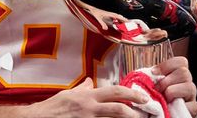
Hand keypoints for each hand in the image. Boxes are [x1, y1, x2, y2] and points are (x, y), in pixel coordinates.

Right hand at [25, 78, 147, 116]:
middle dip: (134, 112)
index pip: (115, 91)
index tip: (143, 97)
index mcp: (88, 96)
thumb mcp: (69, 94)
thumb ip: (83, 88)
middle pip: (118, 109)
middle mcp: (90, 108)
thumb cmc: (51, 109)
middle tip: (144, 114)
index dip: (132, 93)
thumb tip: (90, 82)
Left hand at [153, 57, 196, 117]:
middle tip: (157, 90)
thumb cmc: (157, 100)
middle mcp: (187, 83)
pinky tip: (171, 109)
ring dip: (172, 92)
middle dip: (167, 81)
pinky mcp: (194, 109)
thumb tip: (149, 73)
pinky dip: (181, 107)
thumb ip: (155, 79)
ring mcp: (192, 96)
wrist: (161, 115)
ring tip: (164, 100)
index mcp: (179, 75)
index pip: (181, 62)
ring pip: (189, 87)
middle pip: (184, 72)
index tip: (154, 72)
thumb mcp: (155, 87)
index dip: (167, 65)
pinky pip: (193, 105)